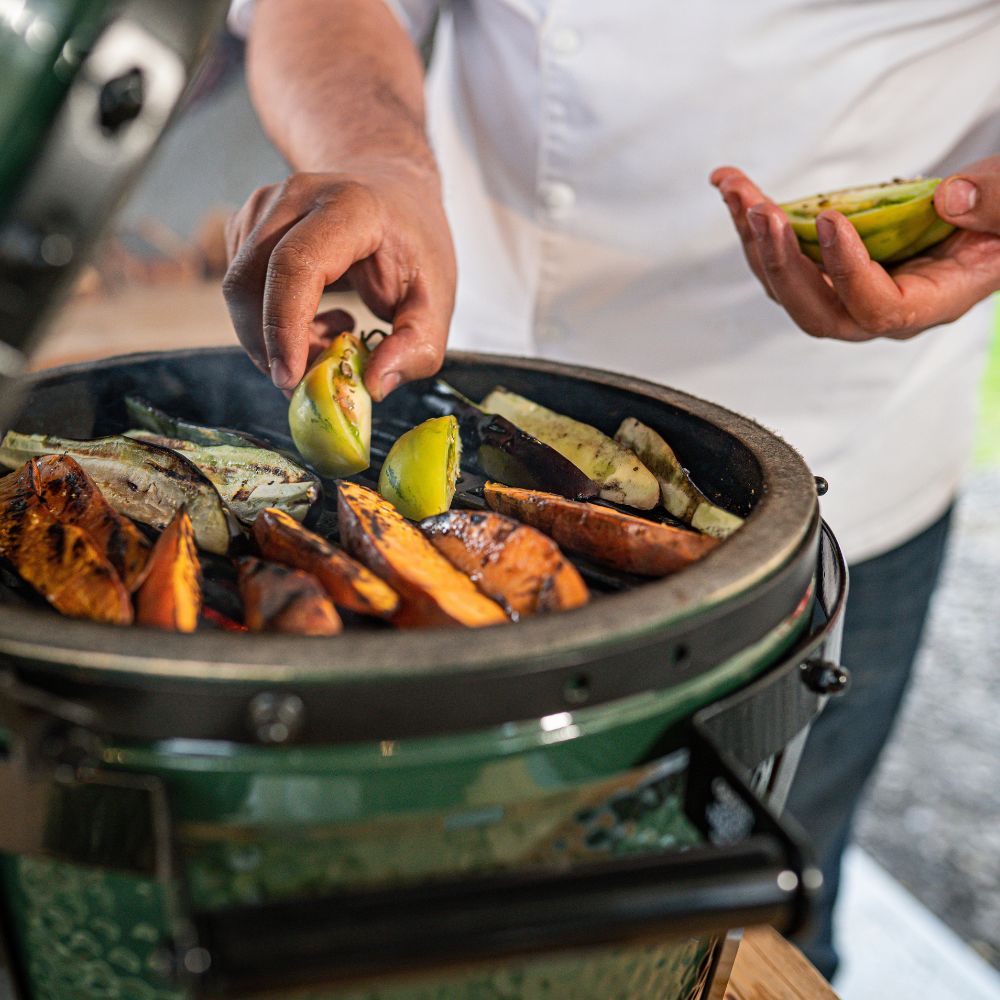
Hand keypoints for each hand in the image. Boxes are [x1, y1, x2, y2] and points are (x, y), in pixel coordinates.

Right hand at [223, 165, 455, 398]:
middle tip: (312, 382)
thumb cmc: (414, 245)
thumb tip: (373, 386)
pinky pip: (243, 290)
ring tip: (331, 340)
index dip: (283, 326)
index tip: (290, 379)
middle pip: (250, 282)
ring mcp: (264, 207)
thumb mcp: (438, 300)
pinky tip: (317, 320)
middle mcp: (296, 197)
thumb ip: (418, 348)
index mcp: (349, 206)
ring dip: (274, 338)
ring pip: (241, 292)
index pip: (294, 265)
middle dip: (271, 347)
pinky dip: (271, 324)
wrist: (393, 191)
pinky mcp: (247, 226)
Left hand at [710, 159, 999, 340]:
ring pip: (787, 284)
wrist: (990, 219)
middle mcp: (877, 309)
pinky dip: (755, 221)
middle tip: (761, 212)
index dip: (847, 272)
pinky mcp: (825, 268)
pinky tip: (733, 185)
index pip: (876, 309)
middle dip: (782, 262)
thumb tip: (950, 198)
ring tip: (737, 189)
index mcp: (928, 303)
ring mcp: (846, 291)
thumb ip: (994, 204)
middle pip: (815, 310)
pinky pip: (782, 255)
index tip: (829, 219)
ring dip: (756, 236)